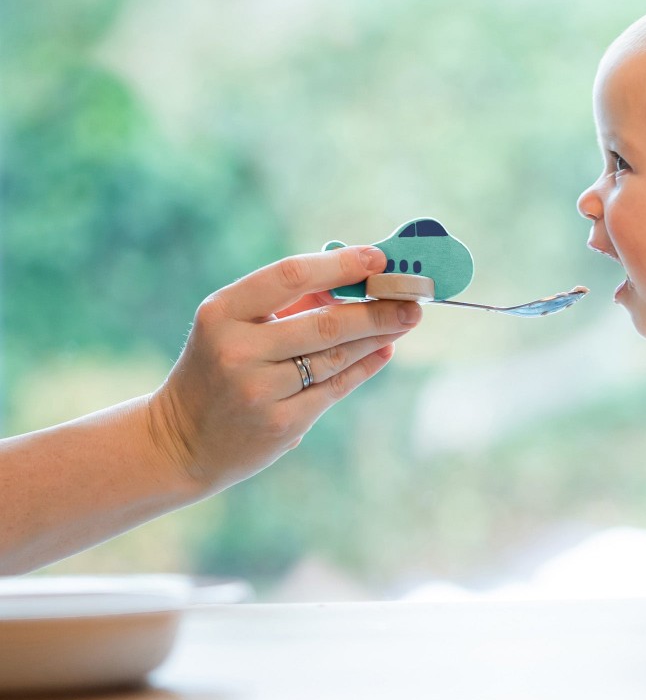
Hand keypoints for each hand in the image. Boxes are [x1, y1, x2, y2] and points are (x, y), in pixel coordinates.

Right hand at [149, 245, 421, 492]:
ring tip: (405, 320)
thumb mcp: (235, 326)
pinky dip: (363, 367)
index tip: (378, 258)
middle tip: (413, 298)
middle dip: (377, 308)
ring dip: (378, 336)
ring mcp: (259, 390)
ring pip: (336, 357)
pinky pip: (335, 388)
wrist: (179, 442)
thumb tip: (356, 278)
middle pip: (325, 322)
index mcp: (222, 312)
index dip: (340, 265)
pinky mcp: (280, 424)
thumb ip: (289, 302)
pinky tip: (383, 351)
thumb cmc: (217, 368)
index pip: (290, 275)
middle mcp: (238, 349)